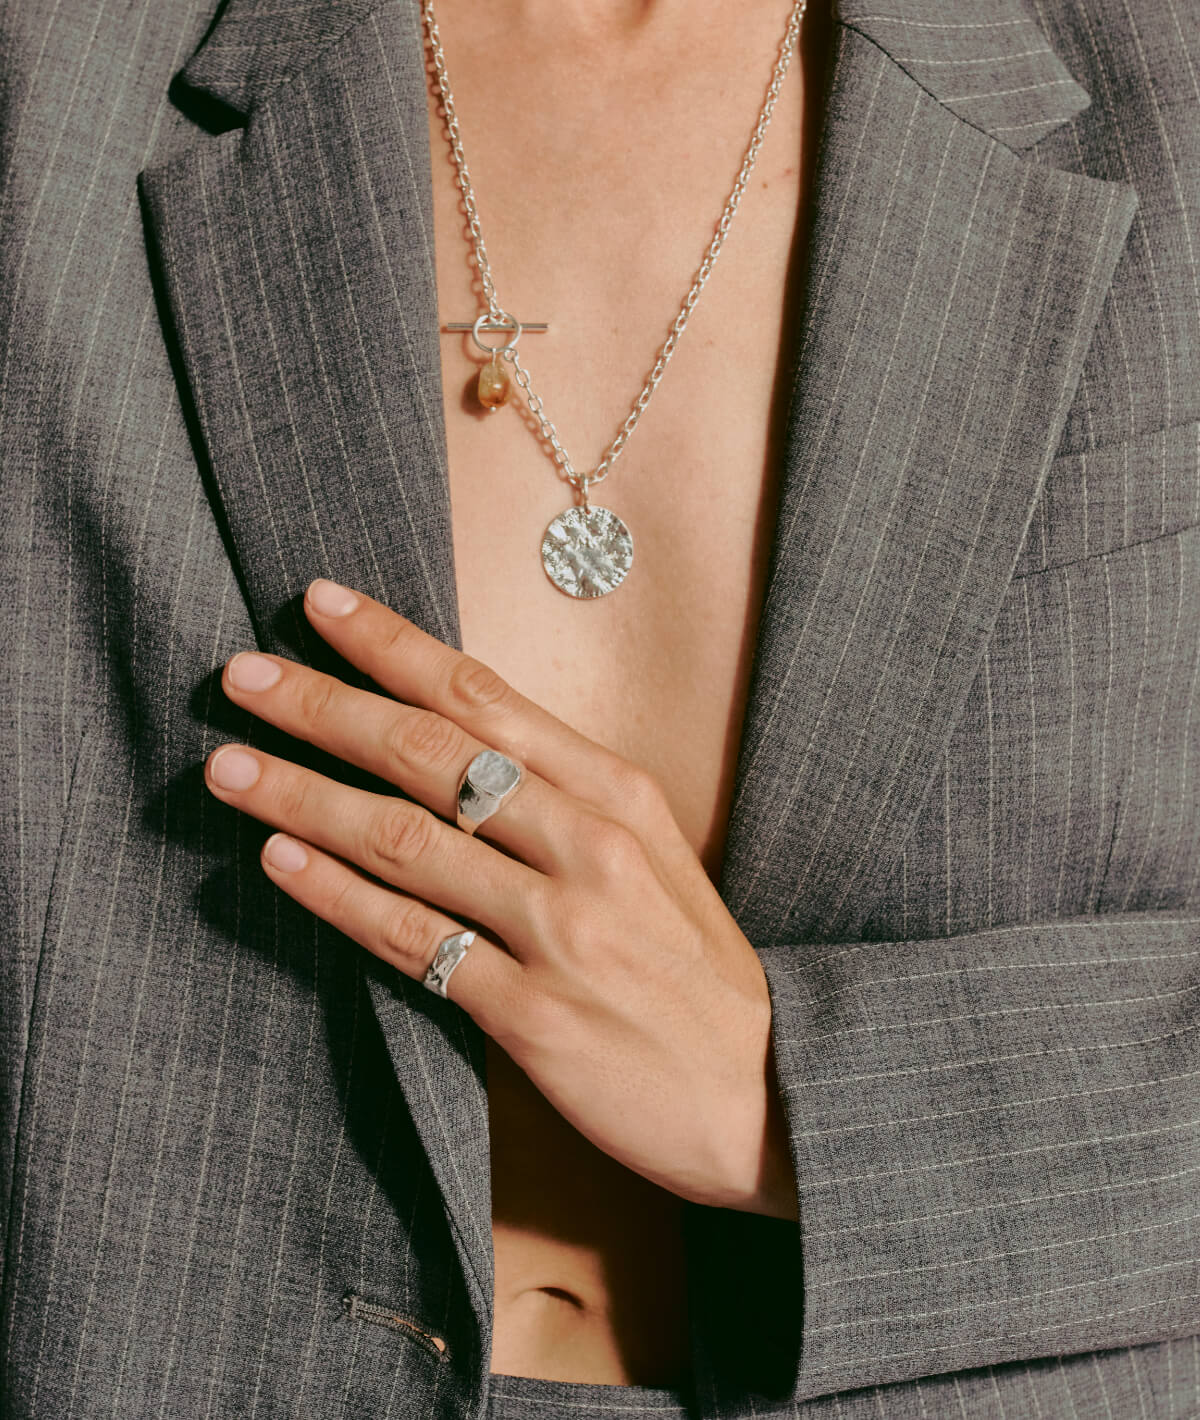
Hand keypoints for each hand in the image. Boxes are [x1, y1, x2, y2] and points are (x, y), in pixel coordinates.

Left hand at [203, 579, 796, 1218]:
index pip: (486, 695)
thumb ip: (561, 795)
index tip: (318, 604)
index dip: (394, 644)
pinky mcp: (531, 1012)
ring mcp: (559, 927)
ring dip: (304, 798)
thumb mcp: (649, 852)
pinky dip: (338, 897)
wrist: (761, 1090)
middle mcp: (586, 844)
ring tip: (228, 768)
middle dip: (325, 707)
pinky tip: (280, 864)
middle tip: (241, 676)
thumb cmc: (691, 965)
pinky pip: (411, 941)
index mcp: (617, 791)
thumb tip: (453, 737)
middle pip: (432, 753)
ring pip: (406, 840)